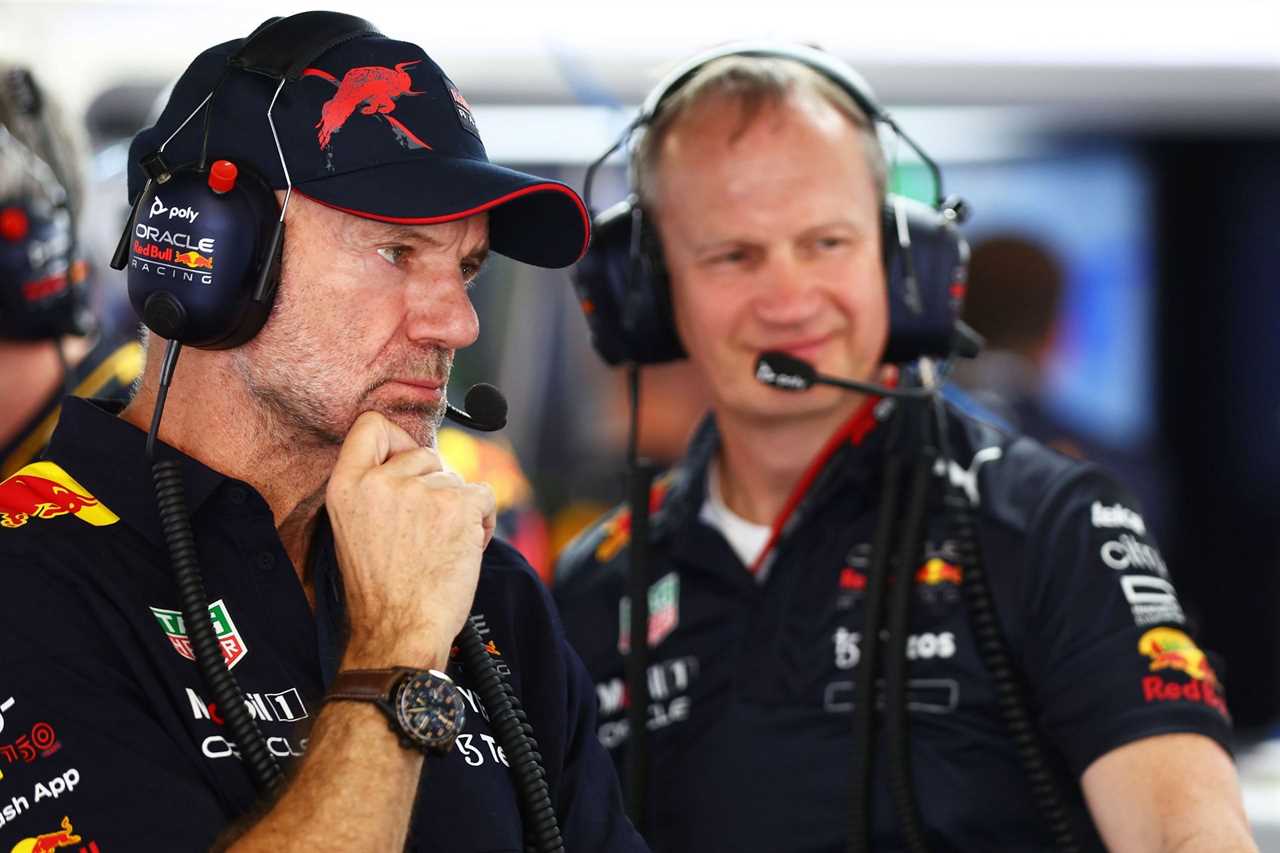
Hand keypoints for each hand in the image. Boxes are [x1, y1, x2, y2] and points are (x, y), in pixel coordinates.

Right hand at [325, 411, 496, 669]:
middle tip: (428, 530)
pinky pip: (484, 494)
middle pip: (426, 454)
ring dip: (459, 509)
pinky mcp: (458, 504)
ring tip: (443, 546)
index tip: (407, 463)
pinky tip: (466, 547)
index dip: (397, 440)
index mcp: (348, 485)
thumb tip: (420, 459)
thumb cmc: (381, 590)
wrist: (398, 631)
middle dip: (435, 486)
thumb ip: (377, 489)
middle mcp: (382, 480)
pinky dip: (483, 521)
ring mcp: (421, 490)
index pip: (371, 425)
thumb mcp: (355, 529)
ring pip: (457, 478)